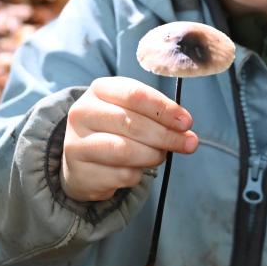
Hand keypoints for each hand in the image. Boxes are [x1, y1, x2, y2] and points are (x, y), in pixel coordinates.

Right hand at [60, 77, 198, 201]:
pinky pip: (122, 175)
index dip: (164, 109)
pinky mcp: (81, 172)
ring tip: (160, 156)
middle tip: (189, 144)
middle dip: (166, 135)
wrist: (80, 158)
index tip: (187, 122)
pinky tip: (136, 168)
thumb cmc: (113, 128)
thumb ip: (156, 115)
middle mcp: (83, 113)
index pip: (134, 94)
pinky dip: (138, 174)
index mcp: (99, 90)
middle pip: (131, 123)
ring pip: (125, 151)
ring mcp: (77, 144)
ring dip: (153, 156)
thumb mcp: (130, 110)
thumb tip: (186, 130)